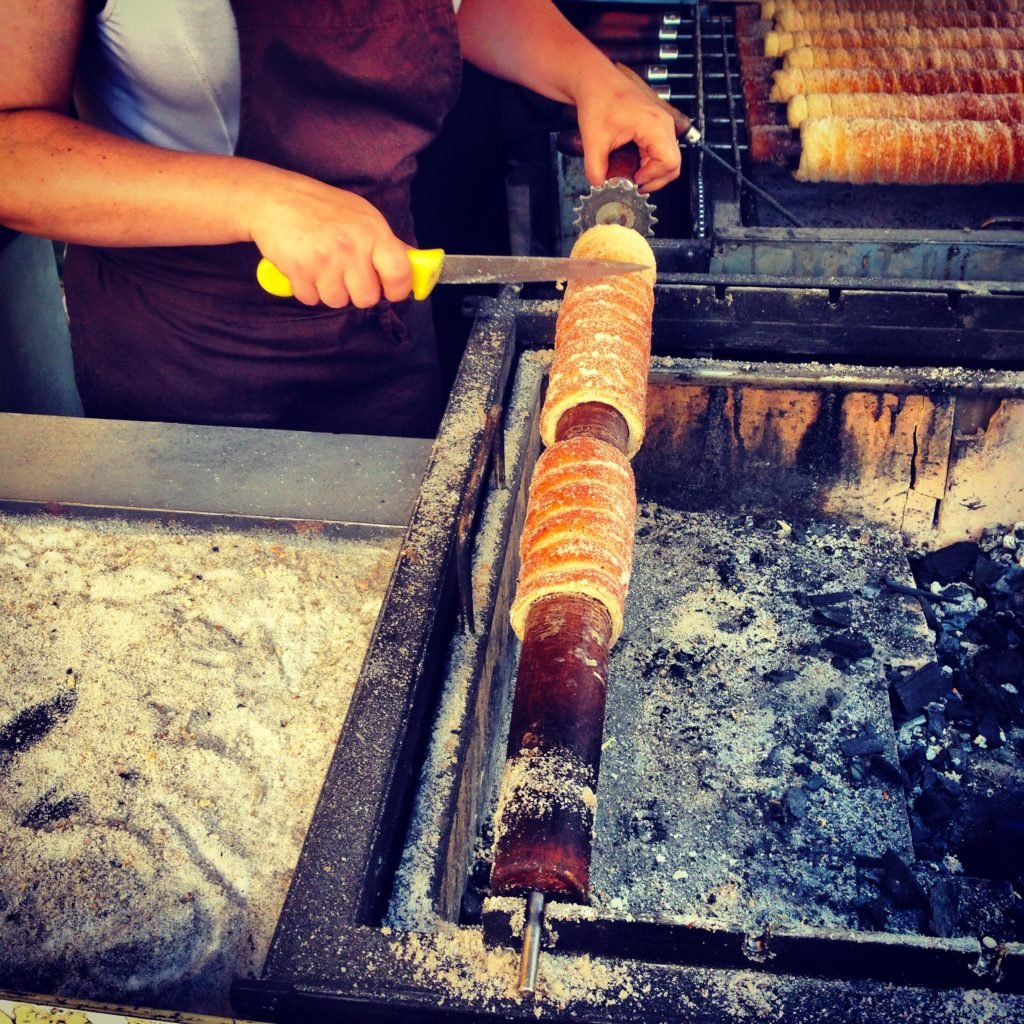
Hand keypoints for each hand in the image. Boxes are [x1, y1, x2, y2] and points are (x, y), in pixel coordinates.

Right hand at [246, 174, 410, 307]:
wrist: (274, 198)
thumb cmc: (322, 207)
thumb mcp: (362, 215)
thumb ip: (386, 243)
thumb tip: (414, 265)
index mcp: (373, 232)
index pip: (400, 273)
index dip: (397, 289)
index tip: (390, 290)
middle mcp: (351, 246)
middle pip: (367, 298)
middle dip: (357, 292)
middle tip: (346, 274)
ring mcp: (325, 260)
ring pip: (337, 301)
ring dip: (330, 290)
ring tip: (322, 266)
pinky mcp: (299, 271)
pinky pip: (311, 299)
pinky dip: (307, 289)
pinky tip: (304, 267)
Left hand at [574, 63, 681, 193]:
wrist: (596, 80)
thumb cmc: (599, 99)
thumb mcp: (593, 140)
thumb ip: (596, 169)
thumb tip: (601, 187)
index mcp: (654, 125)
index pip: (669, 162)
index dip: (653, 178)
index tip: (634, 180)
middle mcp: (663, 124)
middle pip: (673, 164)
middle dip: (655, 179)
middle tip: (635, 185)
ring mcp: (662, 124)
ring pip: (669, 159)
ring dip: (653, 172)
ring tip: (632, 176)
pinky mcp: (656, 126)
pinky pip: (661, 151)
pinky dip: (650, 163)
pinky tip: (634, 166)